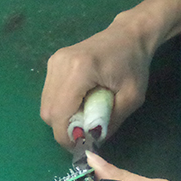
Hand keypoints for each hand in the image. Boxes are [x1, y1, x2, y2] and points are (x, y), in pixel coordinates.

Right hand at [40, 19, 153, 147]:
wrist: (129, 34)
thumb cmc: (134, 65)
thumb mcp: (131, 98)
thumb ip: (110, 121)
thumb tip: (92, 142)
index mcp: (80, 70)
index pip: (60, 114)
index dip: (67, 137)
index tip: (83, 145)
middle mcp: (60, 64)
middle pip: (48, 112)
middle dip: (64, 130)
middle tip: (86, 132)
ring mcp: (54, 62)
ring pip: (46, 105)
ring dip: (62, 119)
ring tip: (85, 116)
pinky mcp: (53, 63)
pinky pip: (49, 95)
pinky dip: (62, 106)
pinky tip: (80, 103)